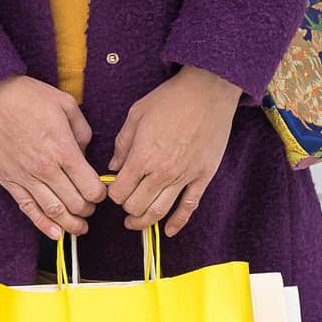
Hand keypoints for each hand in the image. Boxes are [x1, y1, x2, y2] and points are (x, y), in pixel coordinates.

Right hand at [0, 74, 106, 239]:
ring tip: (80, 227)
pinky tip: (55, 233)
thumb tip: (85, 152)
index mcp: (63, 149)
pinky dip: (43, 225)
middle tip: (91, 207)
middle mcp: (45, 168)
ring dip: (71, 224)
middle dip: (88, 209)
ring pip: (53, 212)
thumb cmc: (28, 96)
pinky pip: (28, 210)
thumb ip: (82, 130)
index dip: (100, 194)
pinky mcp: (8, 181)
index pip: (90, 187)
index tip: (101, 192)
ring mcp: (25, 177)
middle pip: (75, 203)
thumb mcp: (66, 103)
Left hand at [104, 66, 241, 237]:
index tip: (114, 189)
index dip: (112, 194)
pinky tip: (168, 231)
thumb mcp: (137, 113)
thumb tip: (114, 166)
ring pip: (159, 211)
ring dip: (144, 221)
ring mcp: (184, 176)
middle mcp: (161, 171)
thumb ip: (123, 143)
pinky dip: (178, 223)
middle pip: (137, 206)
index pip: (119, 192)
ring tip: (136, 222)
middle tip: (125, 202)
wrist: (208, 91)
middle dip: (126, 208)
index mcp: (142, 155)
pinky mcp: (202, 177)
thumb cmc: (171, 98)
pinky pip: (189, 207)